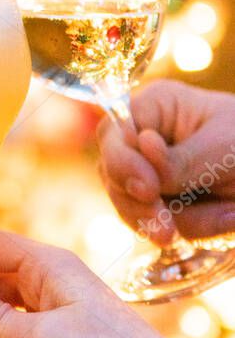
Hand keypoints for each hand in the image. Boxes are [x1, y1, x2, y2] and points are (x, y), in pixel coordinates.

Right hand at [97, 81, 234, 242]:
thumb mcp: (223, 146)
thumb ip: (180, 158)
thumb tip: (141, 148)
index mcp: (155, 106)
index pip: (114, 132)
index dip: (122, 162)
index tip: (148, 189)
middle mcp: (144, 137)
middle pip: (113, 174)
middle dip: (141, 205)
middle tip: (167, 230)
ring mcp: (151, 171)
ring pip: (134, 206)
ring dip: (181, 219)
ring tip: (229, 214)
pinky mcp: (166, 200)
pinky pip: (163, 224)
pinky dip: (198, 226)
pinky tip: (229, 214)